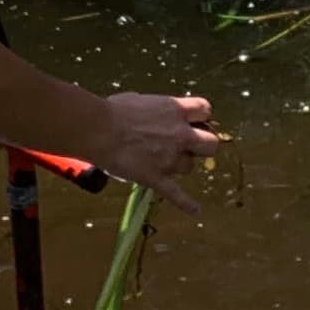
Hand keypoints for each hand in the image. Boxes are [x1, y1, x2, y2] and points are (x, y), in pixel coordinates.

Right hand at [92, 90, 222, 209]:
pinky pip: (177, 195)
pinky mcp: (157, 177)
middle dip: (203, 144)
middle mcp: (179, 134)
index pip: (205, 109)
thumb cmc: (113, 111)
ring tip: (164, 162)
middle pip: (211, 143)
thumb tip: (155, 114)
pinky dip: (186, 203)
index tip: (194, 120)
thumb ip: (156, 109)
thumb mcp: (141, 100)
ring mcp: (170, 158)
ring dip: (180, 165)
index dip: (201, 116)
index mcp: (175, 110)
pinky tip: (196, 210)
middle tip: (190, 145)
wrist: (99, 129)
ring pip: (189, 167)